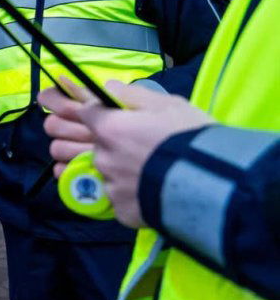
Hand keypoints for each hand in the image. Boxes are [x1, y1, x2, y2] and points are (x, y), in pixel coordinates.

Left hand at [39, 79, 214, 227]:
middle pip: (97, 146)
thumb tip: (107, 87)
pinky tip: (154, 190)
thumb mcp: (169, 105)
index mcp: (110, 128)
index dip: (97, 113)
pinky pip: (121, 199)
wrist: (214, 185)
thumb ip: (133, 95)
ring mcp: (111, 187)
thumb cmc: (190, 138)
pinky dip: (132, 195)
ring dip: (122, 171)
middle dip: (113, 144)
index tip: (109, 116)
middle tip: (143, 147)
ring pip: (108, 174)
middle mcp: (103, 158)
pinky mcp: (122, 211)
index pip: (86, 114)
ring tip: (152, 171)